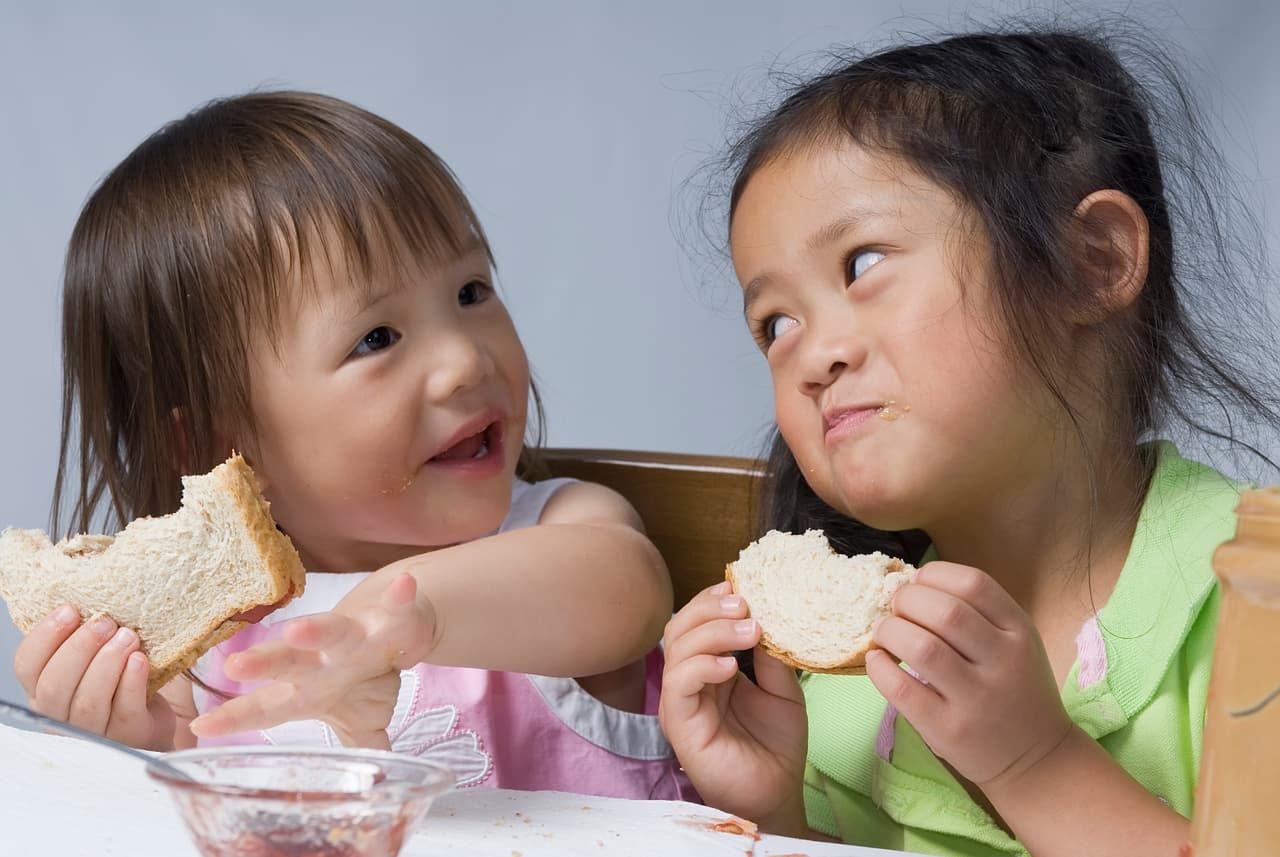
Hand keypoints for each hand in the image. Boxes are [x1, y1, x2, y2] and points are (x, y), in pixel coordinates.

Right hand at [13, 605, 174, 749]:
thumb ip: (89, 635)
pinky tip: (140, 660)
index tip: (70, 609)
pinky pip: (124, 711)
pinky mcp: (129, 737)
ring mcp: (95, 731)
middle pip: (55, 686)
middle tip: (104, 622)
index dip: (45, 637)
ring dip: (107, 662)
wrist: (166, 714)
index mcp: (46, 690)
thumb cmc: (127, 679)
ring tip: (127, 636)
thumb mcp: (100, 654)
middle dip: (79, 648)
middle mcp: (62, 714)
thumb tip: (93, 594)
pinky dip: (131, 682)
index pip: (27, 666)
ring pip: (87, 701)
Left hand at [189, 572, 430, 747]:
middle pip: (289, 661)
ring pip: (333, 630)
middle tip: (233, 666)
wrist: (398, 626)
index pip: (268, 706)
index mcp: (311, 688)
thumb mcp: (360, 720)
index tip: (201, 727)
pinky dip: (400, 596)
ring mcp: (357, 635)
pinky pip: (397, 606)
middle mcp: (325, 659)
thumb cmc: (366, 676)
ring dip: (316, 630)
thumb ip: (357, 748)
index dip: (236, 717)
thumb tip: (363, 789)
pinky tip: (403, 585)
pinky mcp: (392, 616)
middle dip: (264, 664)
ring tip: (297, 630)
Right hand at [659, 582, 808, 834]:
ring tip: (749, 631)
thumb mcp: (782, 688)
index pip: (697, 621)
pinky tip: (730, 667)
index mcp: (708, 667)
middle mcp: (689, 680)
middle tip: (745, 604)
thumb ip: (771, 655)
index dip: (713, 599)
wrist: (778, 791)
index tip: (742, 586)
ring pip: (676, 649)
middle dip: (710, 608)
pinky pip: (679, 685)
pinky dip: (702, 666)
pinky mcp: (680, 725)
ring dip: (712, 632)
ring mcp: (681, 702)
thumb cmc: (776, 743)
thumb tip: (768, 614)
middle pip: (680, 627)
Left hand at [866, 562, 1071, 787]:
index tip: (917, 582)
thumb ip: (976, 613)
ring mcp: (977, 699)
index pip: (974, 584)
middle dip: (907, 600)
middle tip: (896, 608)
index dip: (935, 575)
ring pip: (922, 648)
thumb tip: (911, 585)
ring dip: (890, 631)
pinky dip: (879, 668)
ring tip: (885, 633)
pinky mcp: (949, 730)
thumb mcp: (1015, 643)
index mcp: (1019, 631)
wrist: (1036, 759)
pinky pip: (902, 689)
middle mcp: (1002, 662)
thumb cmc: (1015, 689)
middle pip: (945, 612)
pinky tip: (877, 661)